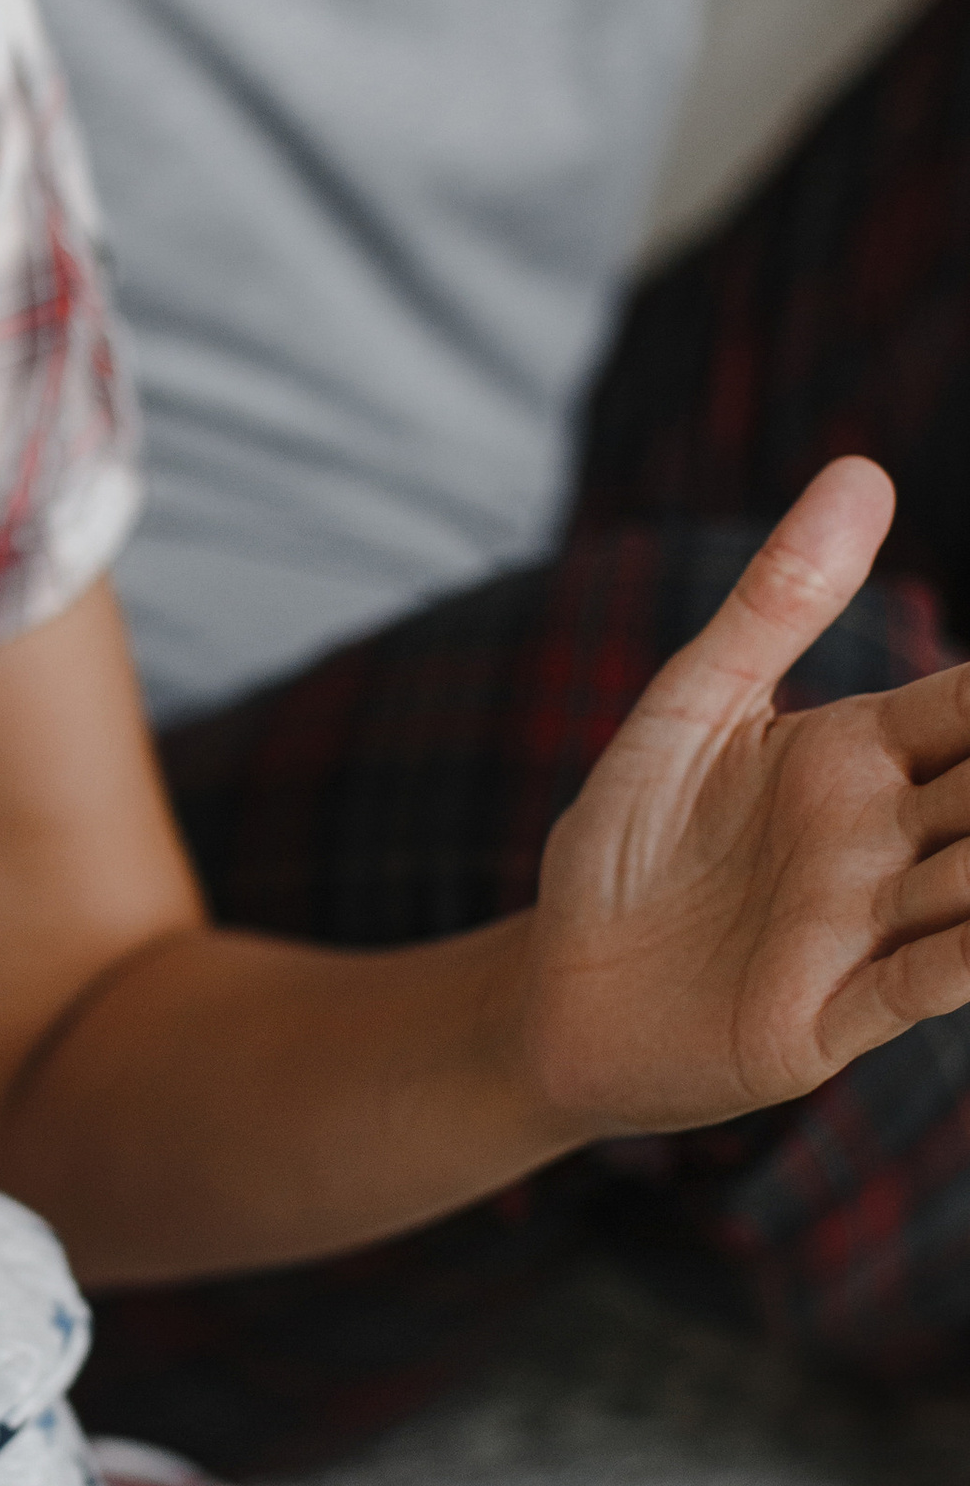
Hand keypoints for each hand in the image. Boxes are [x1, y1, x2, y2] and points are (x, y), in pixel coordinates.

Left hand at [527, 460, 969, 1133]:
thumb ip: (775, 602)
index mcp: (865, 754)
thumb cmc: (625, 845)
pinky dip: (969, 957)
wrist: (556, 989)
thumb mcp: (691, 707)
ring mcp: (871, 929)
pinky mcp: (834, 1015)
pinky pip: (928, 981)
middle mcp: (890, 839)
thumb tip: (863, 470)